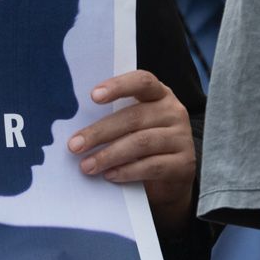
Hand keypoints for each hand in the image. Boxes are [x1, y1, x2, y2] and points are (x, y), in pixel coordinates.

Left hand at [67, 70, 197, 224]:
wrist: (171, 177)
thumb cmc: (142, 144)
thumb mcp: (132, 126)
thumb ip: (114, 118)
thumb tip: (78, 128)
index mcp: (159, 94)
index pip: (142, 82)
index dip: (118, 86)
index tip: (93, 96)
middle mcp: (173, 111)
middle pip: (134, 117)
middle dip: (100, 132)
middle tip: (75, 145)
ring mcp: (182, 138)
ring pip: (141, 143)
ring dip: (109, 155)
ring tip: (87, 165)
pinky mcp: (184, 164)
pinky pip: (152, 166)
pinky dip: (127, 171)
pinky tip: (109, 175)